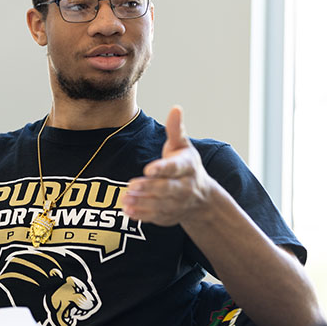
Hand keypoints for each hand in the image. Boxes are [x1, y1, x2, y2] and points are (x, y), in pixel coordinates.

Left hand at [123, 106, 216, 225]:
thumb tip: (176, 108)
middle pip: (167, 189)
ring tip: (125, 198)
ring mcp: (178, 204)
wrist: (201, 197)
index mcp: (188, 167)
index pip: (175, 168)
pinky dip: (141, 215)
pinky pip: (155, 217)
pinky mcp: (169, 216)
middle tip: (131, 185)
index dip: (162, 169)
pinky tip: (127, 210)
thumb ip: (176, 129)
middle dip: (149, 188)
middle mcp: (185, 188)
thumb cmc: (186, 166)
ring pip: (159, 205)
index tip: (149, 169)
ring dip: (141, 202)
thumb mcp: (183, 146)